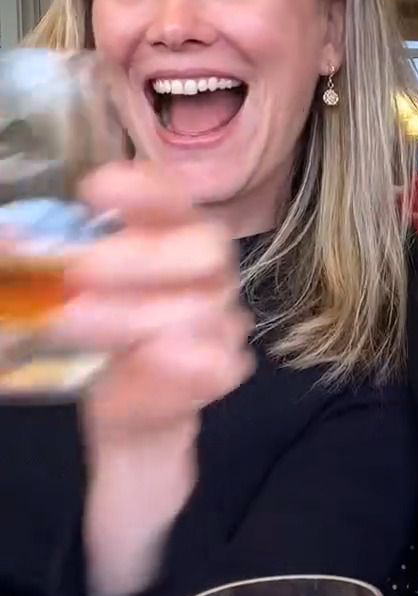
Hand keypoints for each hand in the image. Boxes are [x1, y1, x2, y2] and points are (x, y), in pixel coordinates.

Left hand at [56, 161, 252, 442]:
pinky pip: (215, 363)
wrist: (117, 406)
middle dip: (141, 256)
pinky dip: (178, 361)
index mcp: (169, 232)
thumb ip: (35, 266)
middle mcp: (203, 269)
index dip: (141, 189)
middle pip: (204, 247)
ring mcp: (218, 318)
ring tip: (72, 324)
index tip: (92, 192)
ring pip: (201, 309)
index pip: (172, 195)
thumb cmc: (89, 331)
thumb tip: (10, 242)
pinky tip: (142, 357)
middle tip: (80, 272)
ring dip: (131, 315)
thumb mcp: (52, 291)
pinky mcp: (217, 370)